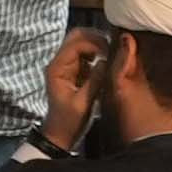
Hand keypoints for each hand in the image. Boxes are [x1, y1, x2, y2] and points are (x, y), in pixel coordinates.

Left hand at [40, 29, 107, 149]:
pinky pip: (85, 55)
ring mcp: (66, 66)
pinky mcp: (74, 71)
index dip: (95, 43)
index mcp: (57, 68)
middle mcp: (59, 63)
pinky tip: (108, 62)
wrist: (60, 134)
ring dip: (97, 45)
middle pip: (76, 37)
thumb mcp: (83, 103)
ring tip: (113, 54)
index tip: (112, 50)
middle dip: (96, 38)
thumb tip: (106, 61)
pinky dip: (97, 54)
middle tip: (113, 48)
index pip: (75, 44)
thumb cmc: (69, 121)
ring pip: (81, 44)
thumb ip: (94, 81)